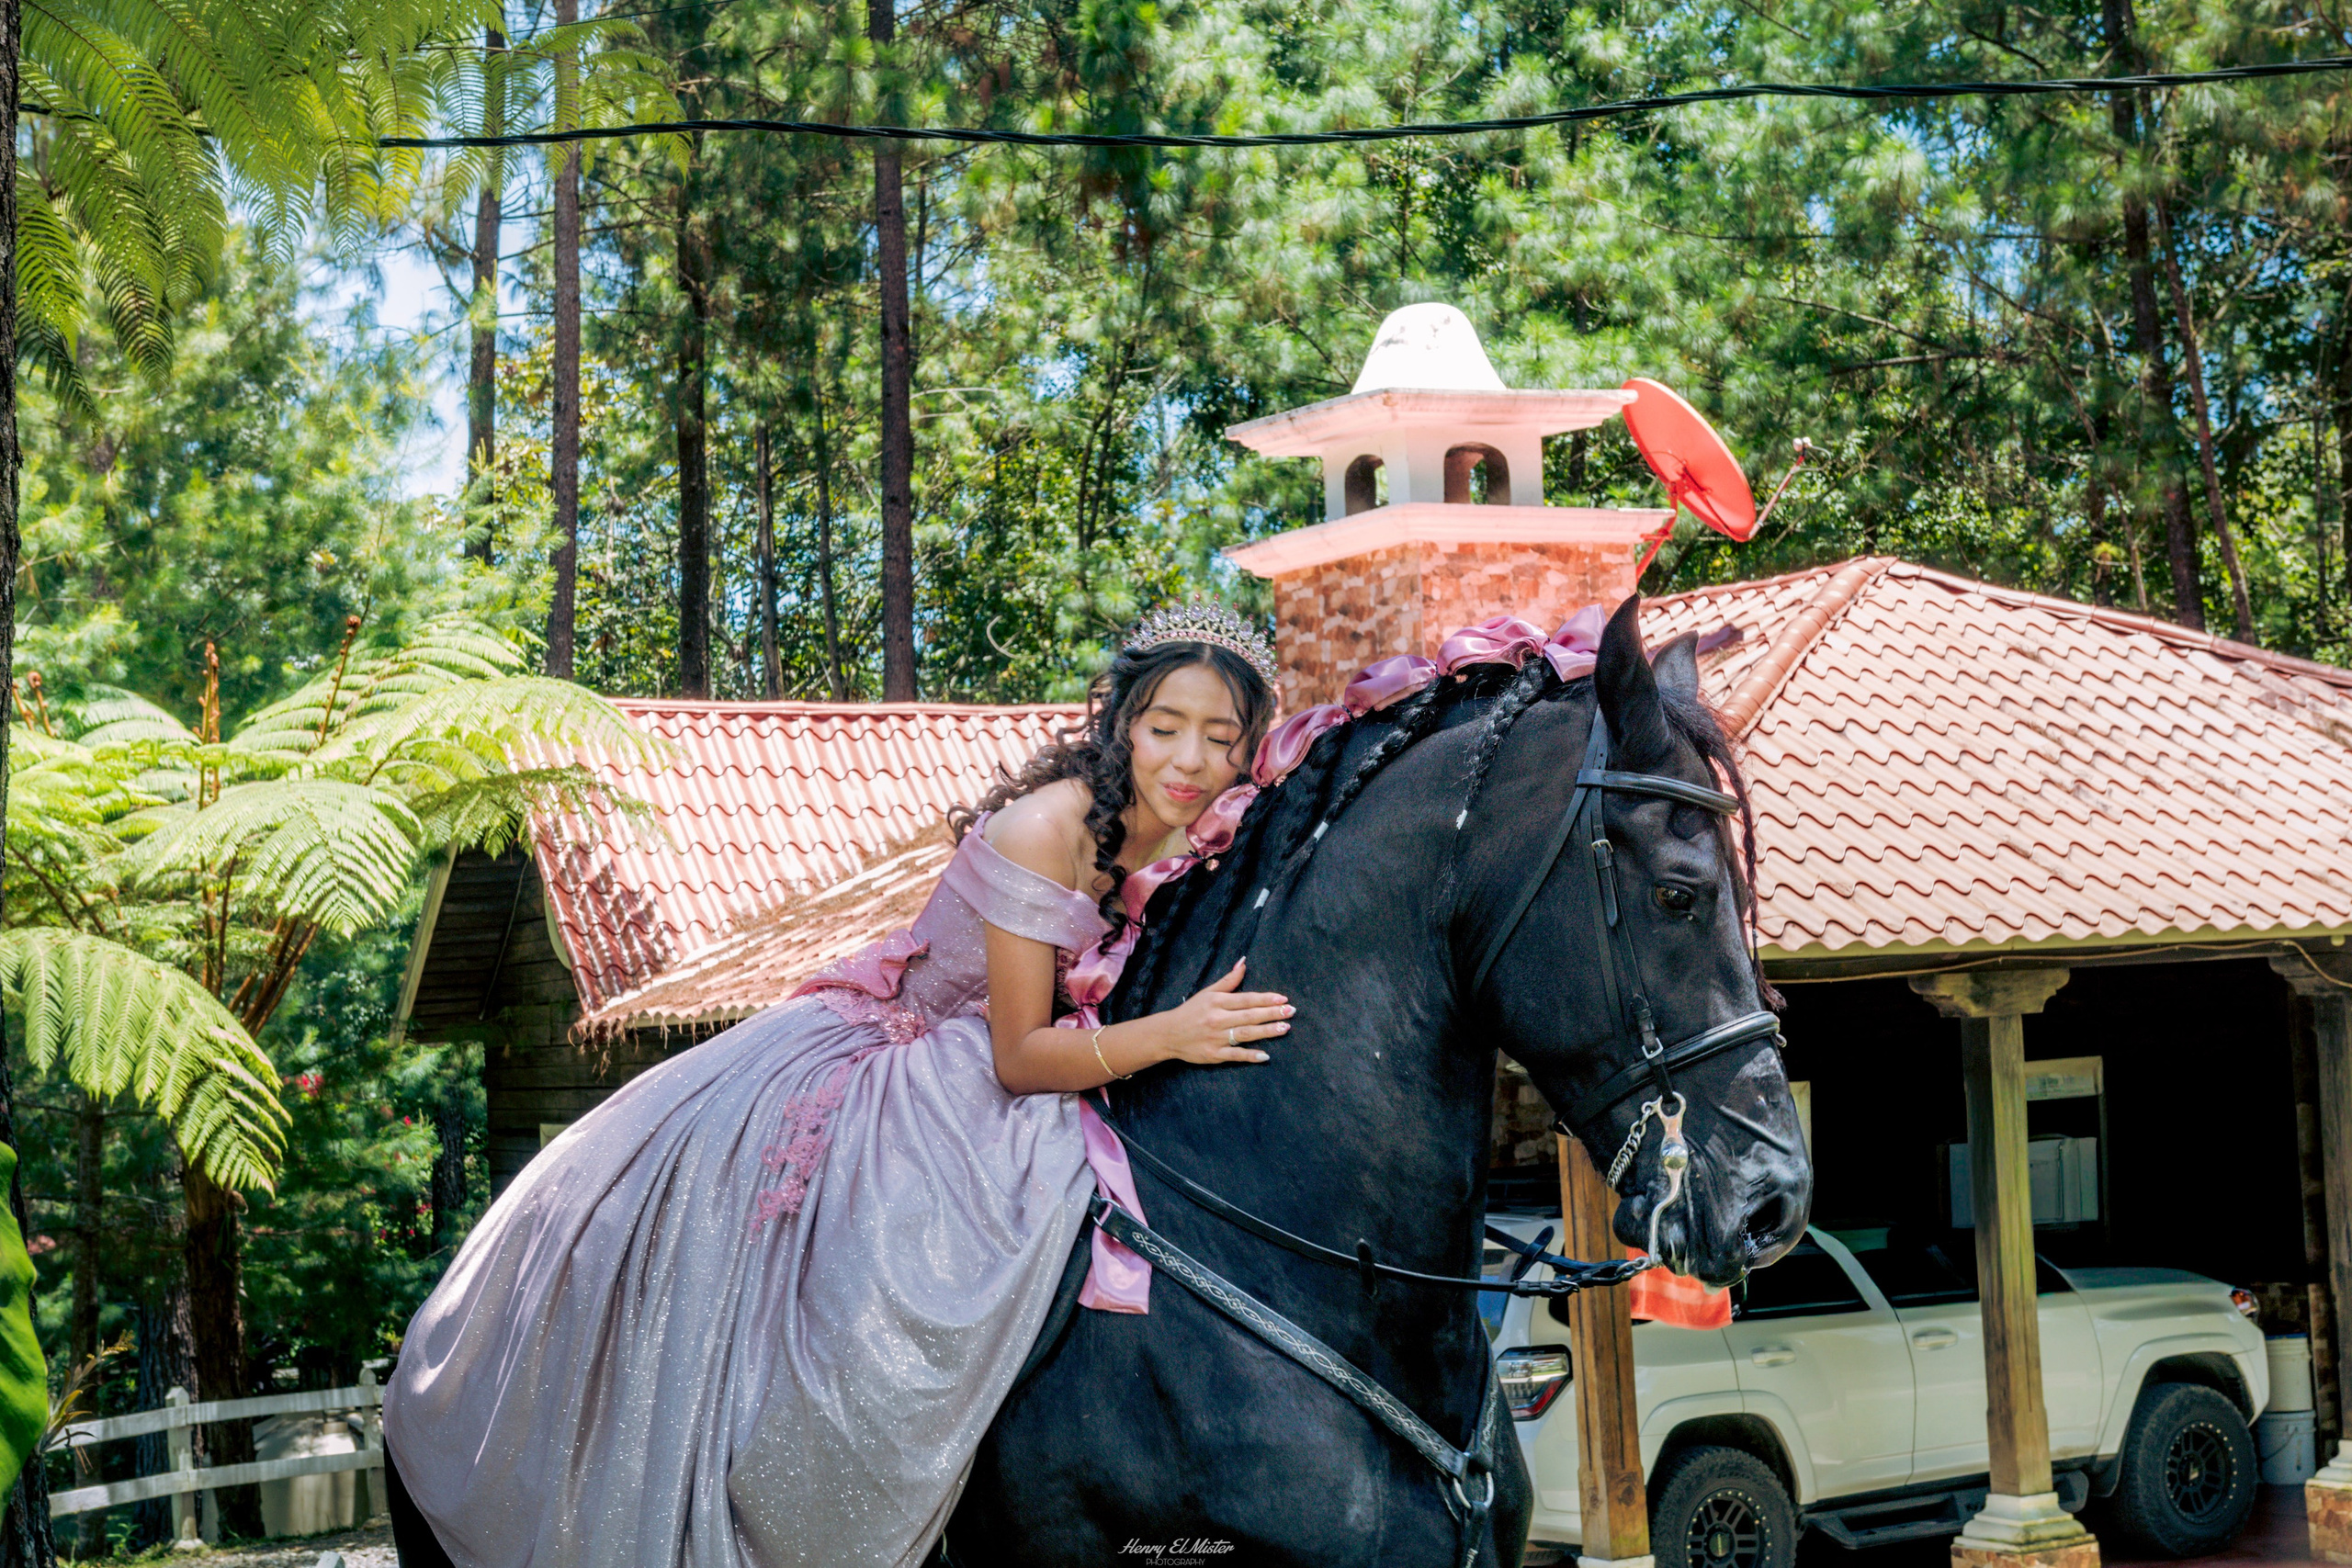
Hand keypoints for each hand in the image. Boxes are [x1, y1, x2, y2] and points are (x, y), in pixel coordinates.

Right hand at [1145, 959, 1293, 1065]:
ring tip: (1285, 1028)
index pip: (1246, 999)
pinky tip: (1265, 1055)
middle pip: (1249, 1016)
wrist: (1168, 1034)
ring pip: (1246, 1033)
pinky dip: (1250, 1056)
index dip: (1265, 999)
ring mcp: (1216, 1038)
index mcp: (1217, 1002)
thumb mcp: (1207, 992)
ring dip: (1267, 1031)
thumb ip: (1228, 980)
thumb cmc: (1191, 1011)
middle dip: (1272, 1014)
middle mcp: (1218, 1019)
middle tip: (1291, 1011)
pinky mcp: (1214, 1054)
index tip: (1283, 998)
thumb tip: (1244, 963)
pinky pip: (1235, 1055)